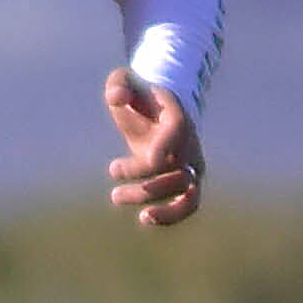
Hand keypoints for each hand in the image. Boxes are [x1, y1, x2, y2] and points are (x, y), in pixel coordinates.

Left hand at [104, 69, 204, 227]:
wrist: (160, 112)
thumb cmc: (139, 98)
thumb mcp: (125, 83)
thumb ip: (119, 85)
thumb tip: (116, 98)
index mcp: (177, 117)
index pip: (178, 131)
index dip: (167, 145)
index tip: (150, 158)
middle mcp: (189, 145)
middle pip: (179, 171)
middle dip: (148, 182)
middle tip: (112, 178)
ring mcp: (190, 166)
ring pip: (189, 195)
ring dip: (162, 206)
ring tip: (123, 202)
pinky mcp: (186, 183)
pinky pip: (188, 205)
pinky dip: (172, 216)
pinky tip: (145, 218)